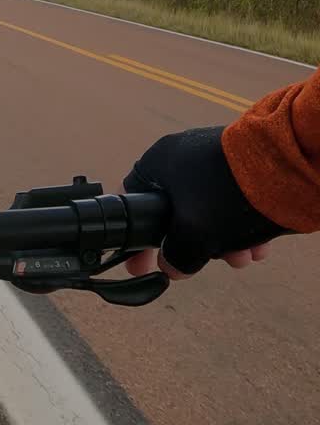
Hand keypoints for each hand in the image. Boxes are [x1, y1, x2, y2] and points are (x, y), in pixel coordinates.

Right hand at [122, 126, 286, 279]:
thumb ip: (176, 256)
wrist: (289, 166)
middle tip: (203, 263)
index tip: (141, 262)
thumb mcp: (192, 234)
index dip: (137, 237)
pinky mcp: (245, 166)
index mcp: (159, 162)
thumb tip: (172, 267)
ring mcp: (217, 158)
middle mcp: (184, 156)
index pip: (134, 201)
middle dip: (194, 243)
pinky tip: (257, 246)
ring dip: (223, 240)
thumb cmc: (227, 194)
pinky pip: (234, 201)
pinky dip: (242, 225)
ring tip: (242, 259)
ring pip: (209, 209)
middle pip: (177, 211)